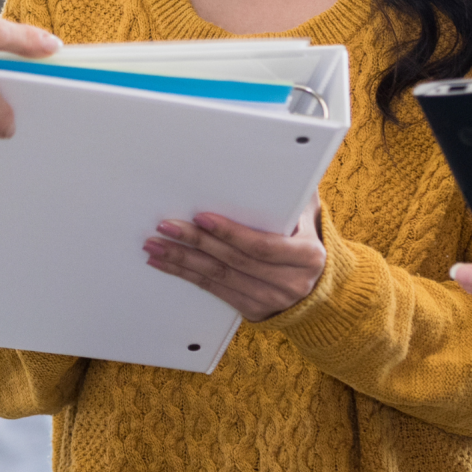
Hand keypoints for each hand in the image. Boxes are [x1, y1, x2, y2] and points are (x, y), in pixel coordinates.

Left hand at [143, 208, 324, 321]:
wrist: (316, 286)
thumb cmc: (304, 239)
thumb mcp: (307, 215)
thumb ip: (294, 194)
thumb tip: (280, 161)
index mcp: (306, 256)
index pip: (262, 246)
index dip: (230, 232)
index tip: (201, 217)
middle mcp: (290, 283)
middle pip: (234, 260)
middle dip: (196, 242)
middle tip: (167, 226)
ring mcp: (270, 300)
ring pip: (218, 277)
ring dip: (182, 260)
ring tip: (156, 245)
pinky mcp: (252, 309)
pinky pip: (213, 290)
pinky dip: (186, 274)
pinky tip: (165, 263)